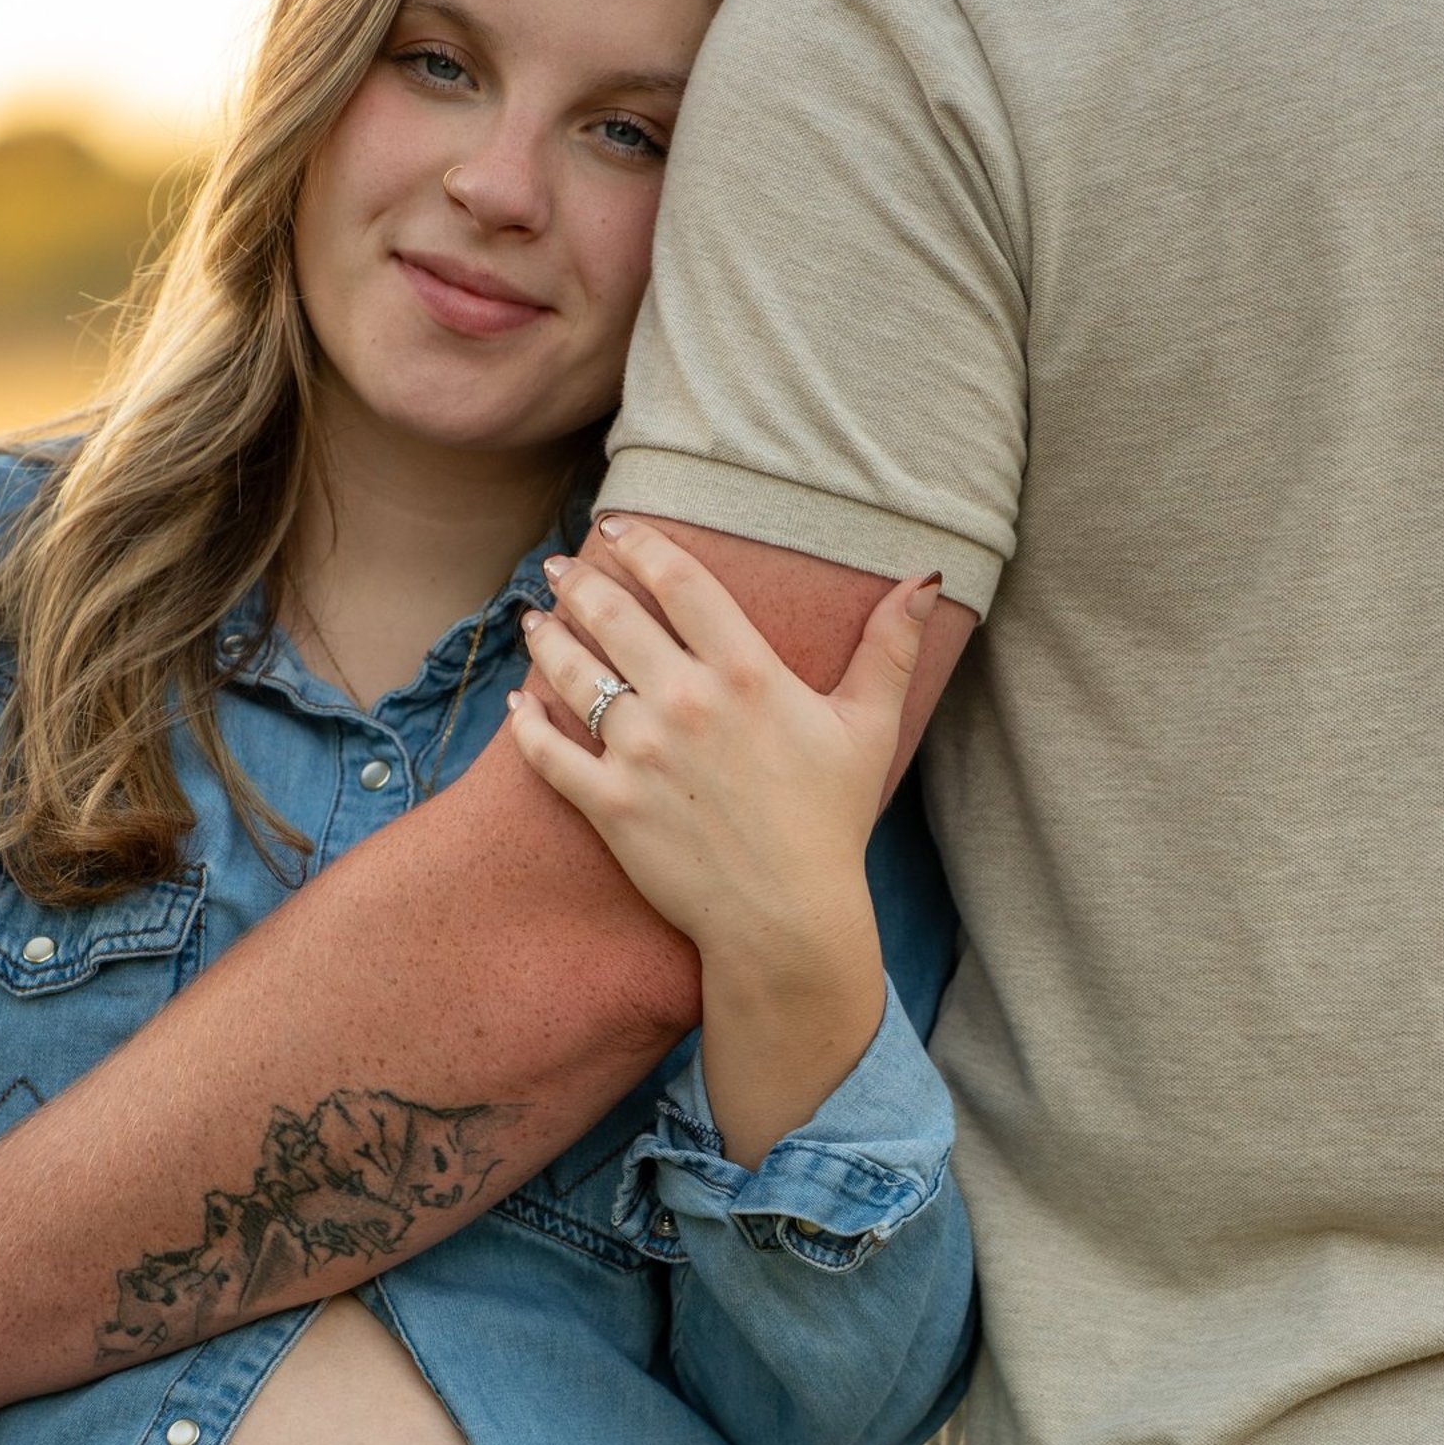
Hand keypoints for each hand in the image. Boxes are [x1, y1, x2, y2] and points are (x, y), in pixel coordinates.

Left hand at [507, 518, 938, 984]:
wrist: (786, 916)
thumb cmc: (830, 823)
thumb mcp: (868, 728)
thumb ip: (890, 649)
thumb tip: (923, 580)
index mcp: (744, 673)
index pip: (680, 583)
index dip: (642, 545)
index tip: (617, 528)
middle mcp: (684, 702)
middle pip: (614, 617)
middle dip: (579, 582)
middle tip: (558, 568)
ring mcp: (640, 753)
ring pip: (573, 674)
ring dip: (547, 638)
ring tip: (535, 620)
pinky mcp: (609, 805)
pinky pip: (549, 752)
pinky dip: (527, 723)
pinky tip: (520, 702)